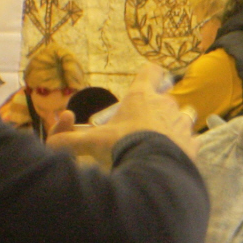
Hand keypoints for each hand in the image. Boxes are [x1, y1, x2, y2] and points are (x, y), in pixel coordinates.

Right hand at [48, 65, 198, 163]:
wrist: (155, 171)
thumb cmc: (123, 148)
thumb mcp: (92, 143)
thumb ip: (68, 141)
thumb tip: (50, 144)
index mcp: (142, 97)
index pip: (150, 72)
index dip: (149, 74)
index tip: (148, 78)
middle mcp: (165, 104)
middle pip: (165, 96)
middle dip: (156, 108)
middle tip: (142, 125)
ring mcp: (182, 122)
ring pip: (183, 115)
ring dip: (174, 123)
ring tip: (162, 137)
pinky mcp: (192, 142)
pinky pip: (189, 138)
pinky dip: (182, 145)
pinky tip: (172, 155)